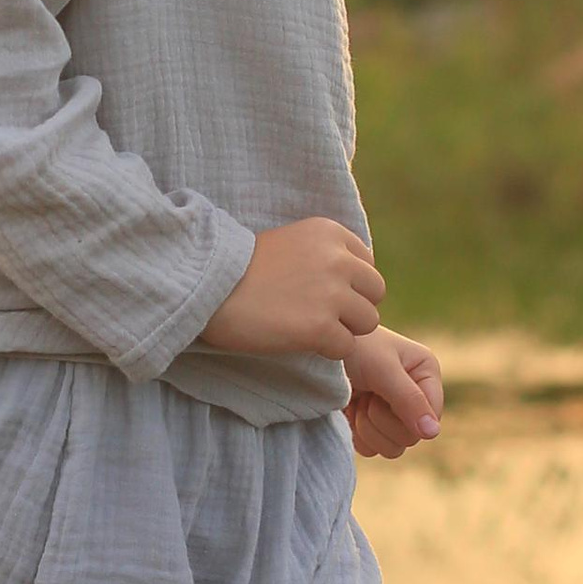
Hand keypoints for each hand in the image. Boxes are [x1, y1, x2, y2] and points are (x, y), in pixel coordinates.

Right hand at [199, 217, 385, 357]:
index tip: (321, 292)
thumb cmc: (241, 270)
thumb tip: (356, 281)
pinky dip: (327, 350)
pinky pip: (346, 347)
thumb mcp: (290, 242)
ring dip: (343, 330)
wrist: (208, 289)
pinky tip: (300, 341)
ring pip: (367, 322)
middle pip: (375, 293)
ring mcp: (332, 294)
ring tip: (309, 328)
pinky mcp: (321, 327)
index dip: (349, 284)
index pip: (367, 264)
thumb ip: (324, 255)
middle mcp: (338, 259)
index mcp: (330, 233)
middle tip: (321, 315)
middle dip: (353, 307)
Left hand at [343, 327, 443, 458]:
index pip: (431, 416)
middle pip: (411, 436)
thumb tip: (433, 433)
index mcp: (425, 373)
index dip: (407, 416)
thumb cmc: (351, 347)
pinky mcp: (371, 426)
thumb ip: (409, 399)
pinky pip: (372, 450)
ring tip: (358, 400)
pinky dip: (357, 434)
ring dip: (368, 428)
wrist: (313, 351)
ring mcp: (392, 413)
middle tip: (367, 394)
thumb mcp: (382, 369)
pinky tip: (350, 410)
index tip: (382, 397)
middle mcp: (414, 394)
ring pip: (392, 448)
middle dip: (382, 420)